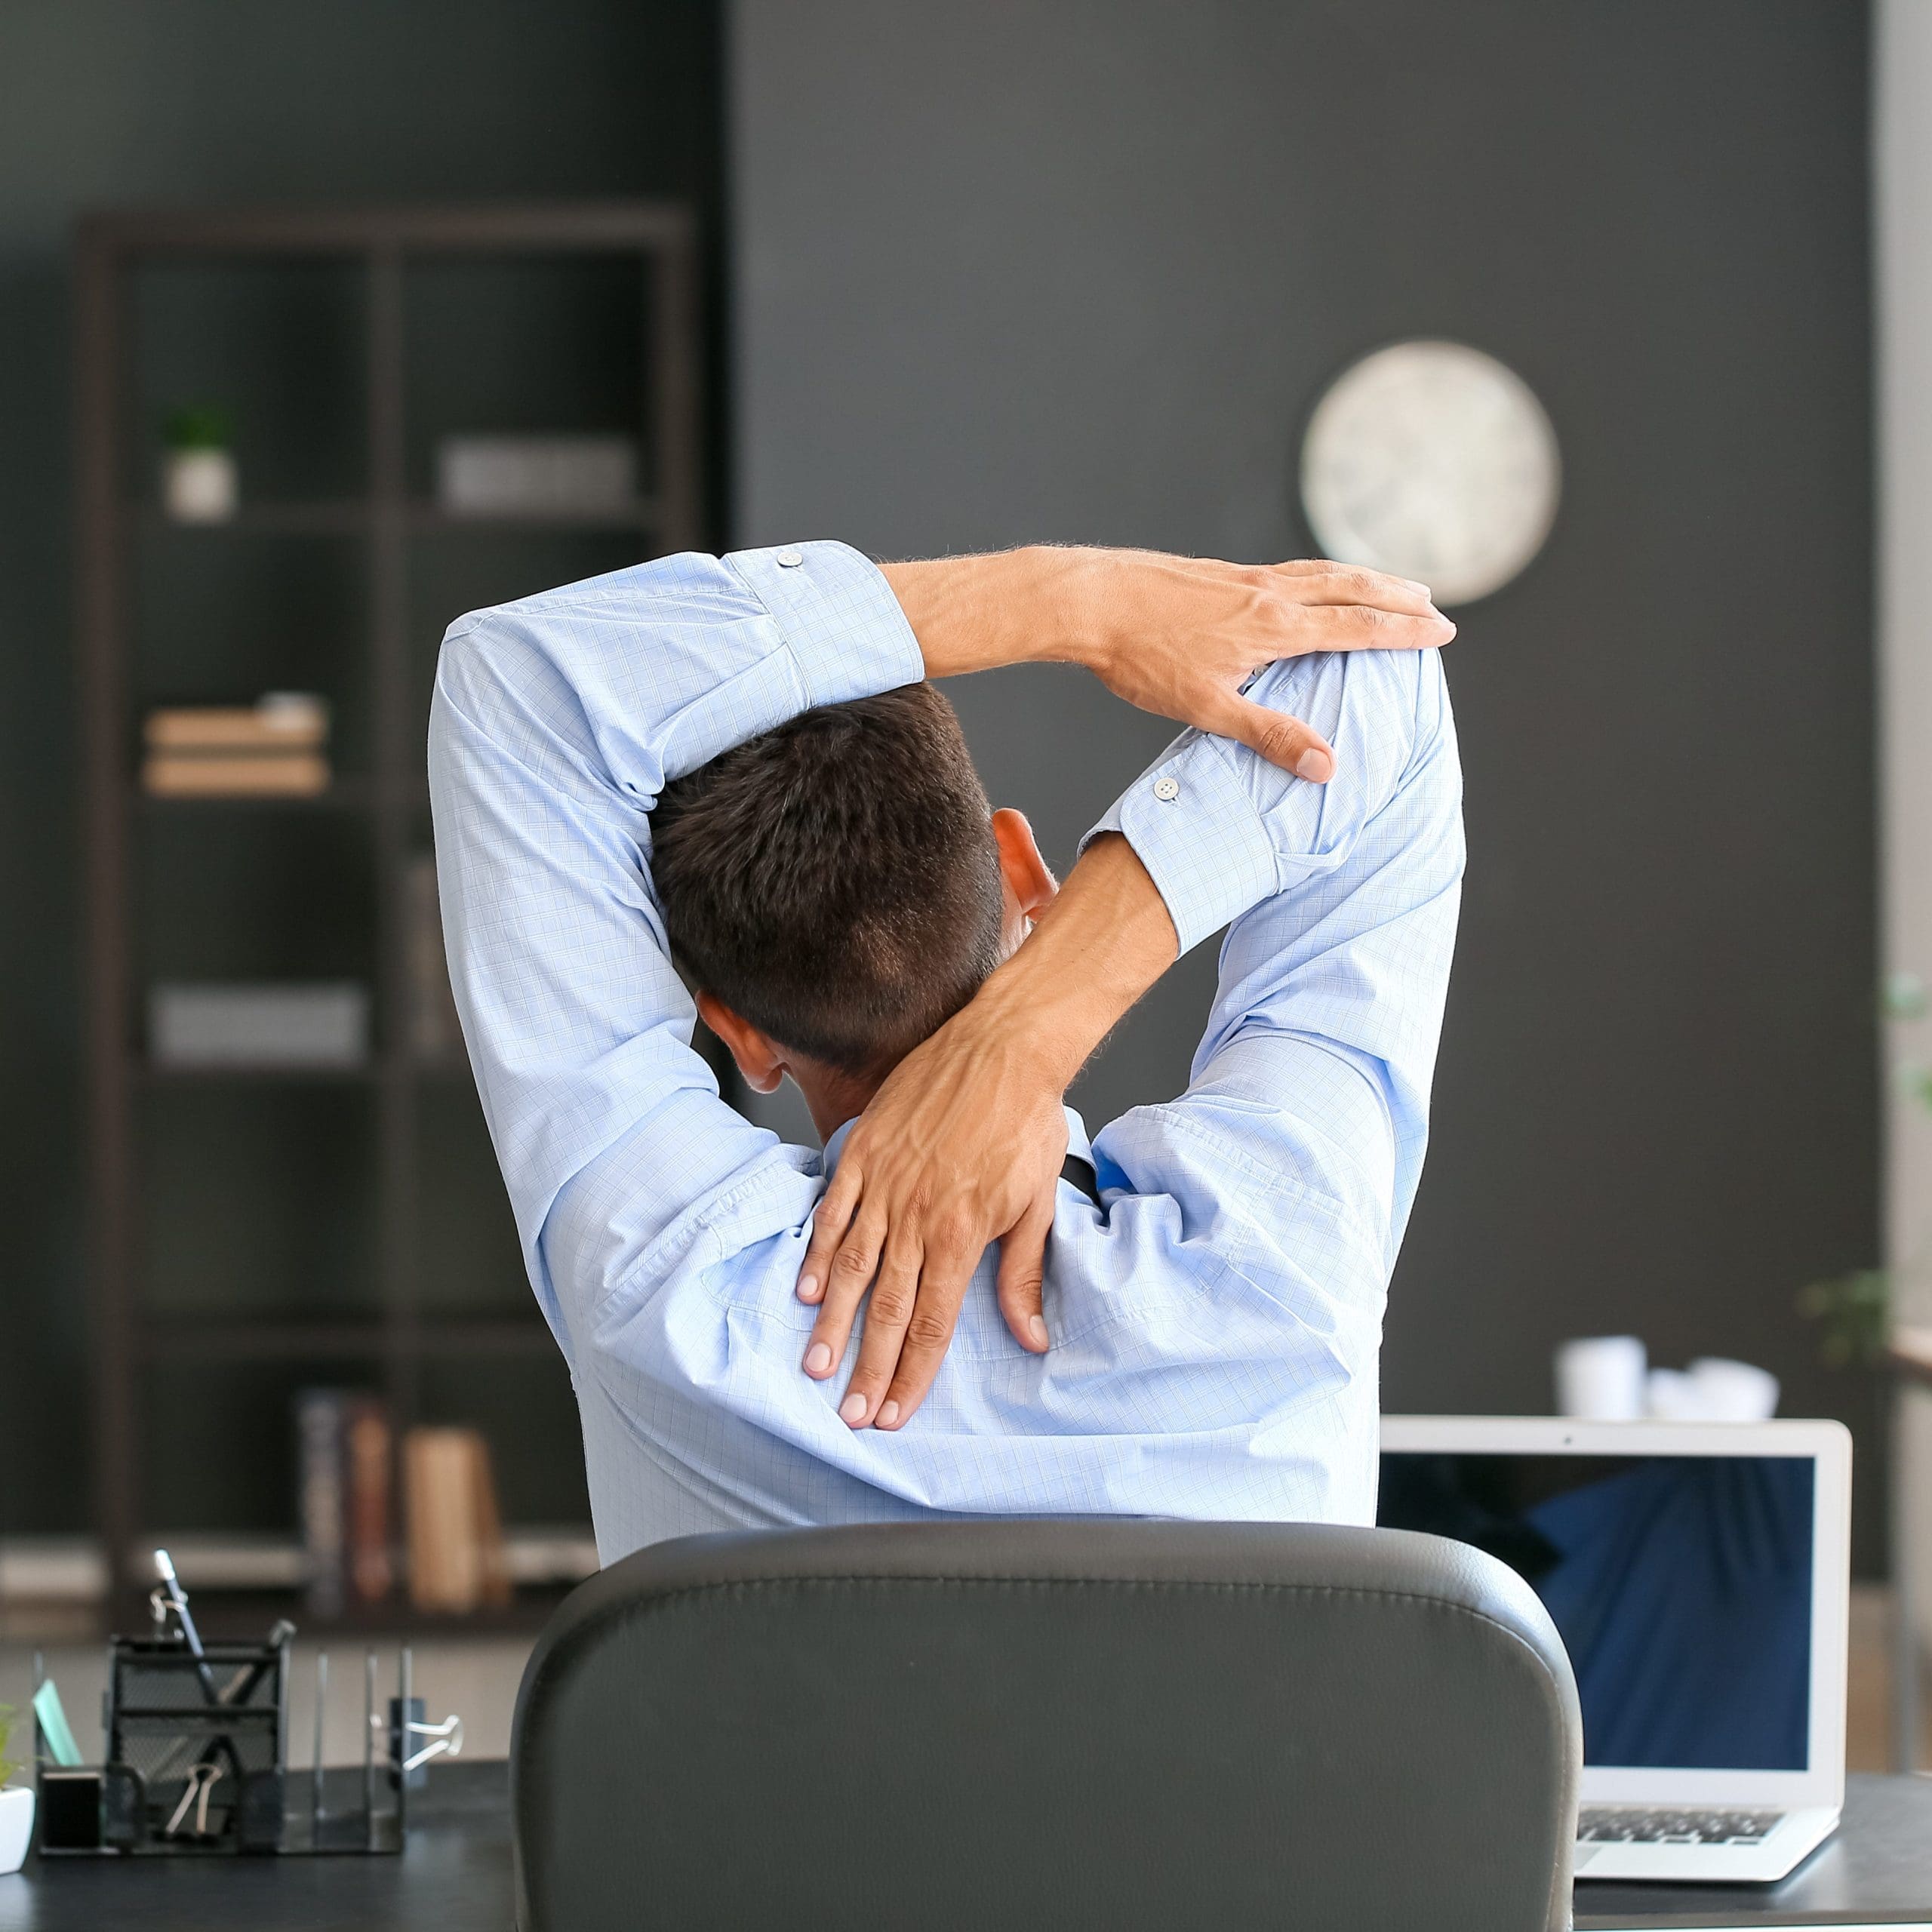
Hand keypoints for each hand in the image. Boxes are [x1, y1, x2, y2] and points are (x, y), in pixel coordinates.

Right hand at [796, 834, 1177, 1428]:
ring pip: (854, 1267)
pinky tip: (809, 1288)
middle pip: (888, 1307)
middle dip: (868, 1366)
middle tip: (849, 1413)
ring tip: (817, 1364)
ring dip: (834, 1322)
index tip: (892, 1413)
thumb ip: (1023, 1276)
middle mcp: (918, 1215)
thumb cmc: (1026, 1121)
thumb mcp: (1037, 1206)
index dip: (911, 1373)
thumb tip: (1031, 1338)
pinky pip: (835, 1211)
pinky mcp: (865, 1151)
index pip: (932, 1321)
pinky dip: (820, 1252)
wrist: (1004, 1048)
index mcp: (962, 1233)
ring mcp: (886, 1183)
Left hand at [883, 547, 1453, 780]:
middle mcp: (1267, 592)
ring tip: (1387, 584)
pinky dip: (1317, 575)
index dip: (1402, 630)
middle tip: (1433, 602)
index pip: (1356, 625)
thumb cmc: (1142, 657)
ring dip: (1360, 579)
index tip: (1442, 631)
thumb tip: (1327, 766)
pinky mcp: (1217, 574)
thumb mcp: (1207, 707)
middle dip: (1395, 596)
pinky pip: (1286, 571)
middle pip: (1348, 587)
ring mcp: (1242, 578)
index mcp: (1274, 626)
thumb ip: (1269, 735)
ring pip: (1318, 572)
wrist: (1089, 600)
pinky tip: (1307, 585)